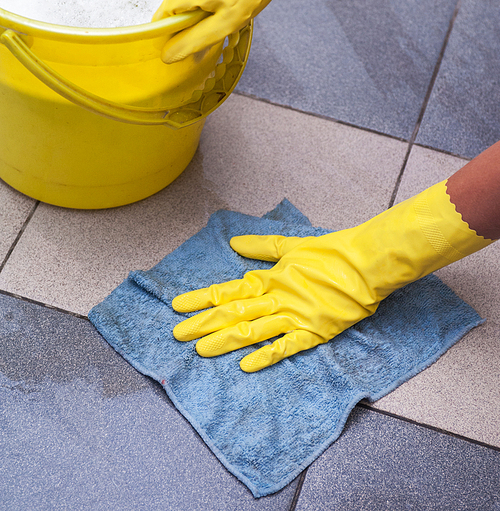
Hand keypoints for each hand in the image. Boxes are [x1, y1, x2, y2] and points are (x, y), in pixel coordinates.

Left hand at [172, 231, 380, 372]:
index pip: (229, 290)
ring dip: (226, 341)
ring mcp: (295, 316)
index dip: (202, 298)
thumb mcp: (292, 245)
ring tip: (201, 351)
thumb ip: (261, 247)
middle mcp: (278, 297)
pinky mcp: (314, 332)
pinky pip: (286, 346)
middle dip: (204, 323)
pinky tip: (244, 365)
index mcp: (271, 277)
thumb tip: (234, 242)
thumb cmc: (330, 252)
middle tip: (178, 334)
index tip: (178, 306)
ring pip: (253, 331)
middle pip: (234, 312)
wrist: (365, 264)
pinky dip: (266, 356)